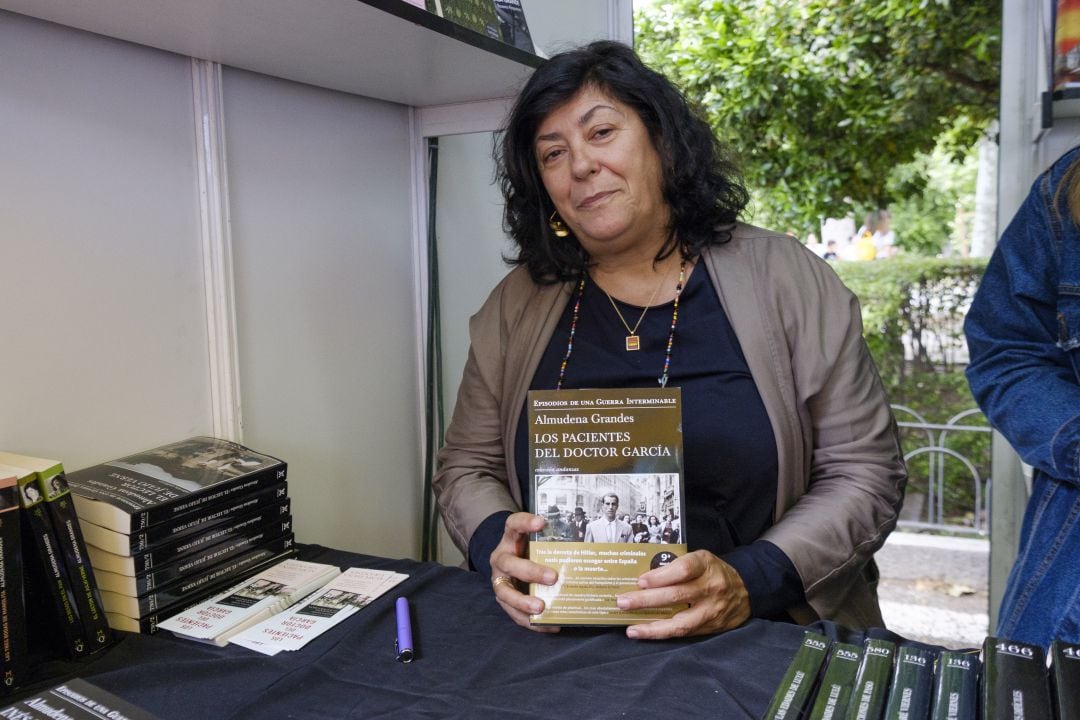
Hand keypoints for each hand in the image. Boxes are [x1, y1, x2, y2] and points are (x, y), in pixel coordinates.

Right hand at [488, 512, 560, 632]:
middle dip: (530, 571)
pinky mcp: (503, 600)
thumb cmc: (531, 552)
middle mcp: (501, 559)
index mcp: (510, 539)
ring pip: (505, 592)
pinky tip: (551, 625)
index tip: (541, 522)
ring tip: (541, 607)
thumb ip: (554, 542)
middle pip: (509, 563)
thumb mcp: (537, 543)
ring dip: (523, 601)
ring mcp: (499, 580)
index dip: (525, 523)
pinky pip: (514, 614)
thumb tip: (595, 546)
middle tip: (552, 577)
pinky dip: (531, 621)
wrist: (511, 566)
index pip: (513, 524)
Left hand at [615, 550, 749, 639]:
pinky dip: (662, 634)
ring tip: (631, 629)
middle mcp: (711, 587)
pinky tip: (644, 632)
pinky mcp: (711, 627)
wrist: (747, 589)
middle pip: (677, 595)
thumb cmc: (713, 571)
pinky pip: (684, 633)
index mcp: (706, 564)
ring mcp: (712, 610)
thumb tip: (643, 577)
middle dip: (646, 600)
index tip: (641, 580)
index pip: (684, 569)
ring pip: (681, 621)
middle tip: (623, 602)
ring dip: (653, 626)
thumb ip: (676, 565)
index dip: (661, 576)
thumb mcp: (700, 559)